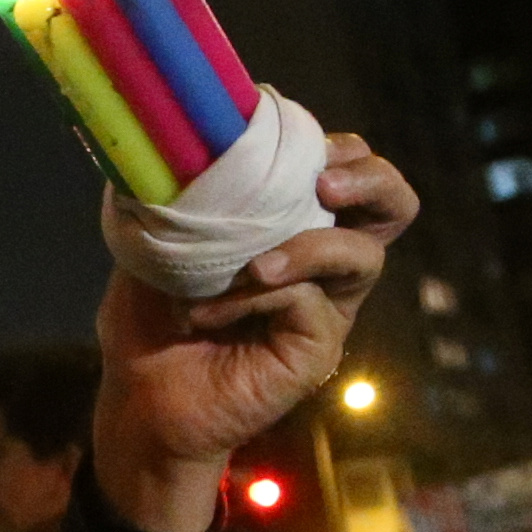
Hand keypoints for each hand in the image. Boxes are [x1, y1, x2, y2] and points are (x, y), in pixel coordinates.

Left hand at [90, 135, 418, 531]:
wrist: (138, 396)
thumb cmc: (148, 318)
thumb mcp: (156, 241)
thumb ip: (181, 192)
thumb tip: (178, 135)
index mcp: (293, 225)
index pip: (347, 169)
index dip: (340, 149)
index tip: (299, 142)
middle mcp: (323, 263)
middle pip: (393, 207)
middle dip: (371, 180)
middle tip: (323, 183)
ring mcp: (327, 307)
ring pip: (363, 256)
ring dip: (305, 248)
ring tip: (252, 266)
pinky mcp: (319, 348)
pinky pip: (311, 304)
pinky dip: (260, 296)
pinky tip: (214, 310)